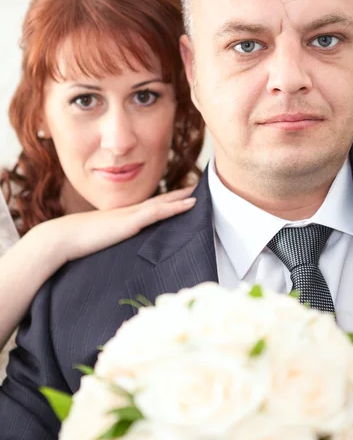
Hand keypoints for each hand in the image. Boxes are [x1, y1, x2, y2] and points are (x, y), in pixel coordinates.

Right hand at [38, 187, 196, 263]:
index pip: (150, 206)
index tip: (183, 196)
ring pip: (163, 203)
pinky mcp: (132, 221)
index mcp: (124, 217)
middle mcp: (130, 212)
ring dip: (183, 197)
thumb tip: (120, 252)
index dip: (168, 201)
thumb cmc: (79, 243)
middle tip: (199, 187)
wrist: (64, 238)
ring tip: (201, 191)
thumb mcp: (101, 242)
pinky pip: (159, 211)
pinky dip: (176, 207)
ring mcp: (132, 215)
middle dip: (180, 194)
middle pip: (161, 200)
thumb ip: (113, 243)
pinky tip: (190, 204)